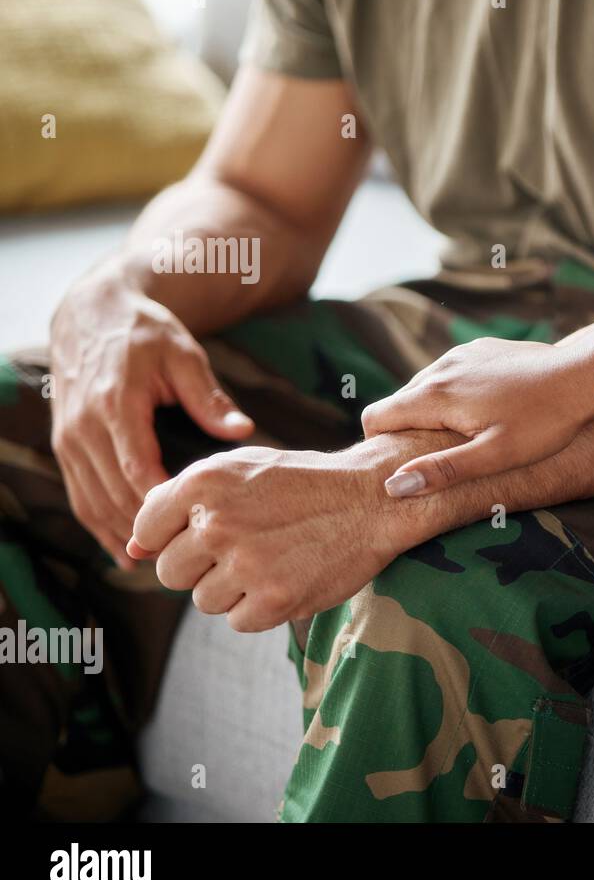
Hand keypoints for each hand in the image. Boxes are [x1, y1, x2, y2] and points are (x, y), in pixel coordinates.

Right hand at [49, 271, 253, 566]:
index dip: (162, 505)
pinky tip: (127, 552)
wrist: (92, 314)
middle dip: (149, 530)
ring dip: (124, 536)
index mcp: (116, 406)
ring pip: (93, 504)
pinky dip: (101, 528)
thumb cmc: (146, 334)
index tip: (194, 529)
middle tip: (190, 557)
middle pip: (115, 494)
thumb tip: (242, 431)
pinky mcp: (64, 447)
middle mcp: (84, 428)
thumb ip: (209, 398)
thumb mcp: (184, 356)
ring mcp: (68, 440)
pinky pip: (80, 498)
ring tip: (163, 564)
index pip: (137, 468)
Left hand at [126, 441, 427, 631]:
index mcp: (204, 483)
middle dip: (202, 567)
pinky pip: (238, 622)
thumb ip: (179, 501)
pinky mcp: (273, 600)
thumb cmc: (304, 484)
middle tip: (248, 547)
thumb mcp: (240, 469)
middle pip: (171, 572)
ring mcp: (245, 565)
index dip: (176, 536)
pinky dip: (260, 609)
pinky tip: (287, 577)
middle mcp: (218, 524)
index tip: (212, 531)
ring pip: (204, 601)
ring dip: (233, 589)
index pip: (147, 530)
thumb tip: (132, 549)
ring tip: (272, 560)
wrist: (373, 499)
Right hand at [361, 319, 593, 496]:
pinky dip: (455, 393)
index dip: (379, 445)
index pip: (377, 416)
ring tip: (466, 437)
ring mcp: (462, 354)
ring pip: (426, 386)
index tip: (404, 465)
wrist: (582, 376)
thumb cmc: (543, 422)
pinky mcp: (481, 348)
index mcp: (436, 394)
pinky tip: (487, 411)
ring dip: (433, 412)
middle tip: (440, 459)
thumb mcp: (494, 455)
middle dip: (407, 430)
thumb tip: (394, 487)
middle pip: (399, 402)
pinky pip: (451, 373)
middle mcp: (441, 367)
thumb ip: (443, 470)